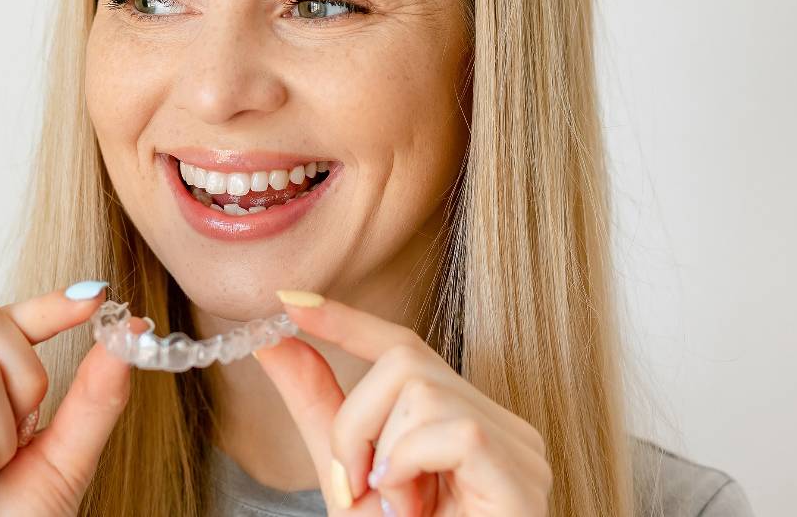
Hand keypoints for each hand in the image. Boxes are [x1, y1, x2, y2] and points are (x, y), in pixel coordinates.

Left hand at [253, 292, 549, 515]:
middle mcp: (498, 426)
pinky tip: (412, 504)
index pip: (403, 346)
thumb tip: (273, 342)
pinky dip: (410, 465)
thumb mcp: (348, 477)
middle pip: (406, 357)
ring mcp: (519, 447)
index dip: (346, 318)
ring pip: (422, 388)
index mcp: (458, 423)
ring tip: (395, 507)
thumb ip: (318, 409)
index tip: (288, 301)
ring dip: (381, 450)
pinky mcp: (523, 472)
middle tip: (358, 483)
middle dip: (356, 416)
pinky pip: (453, 429)